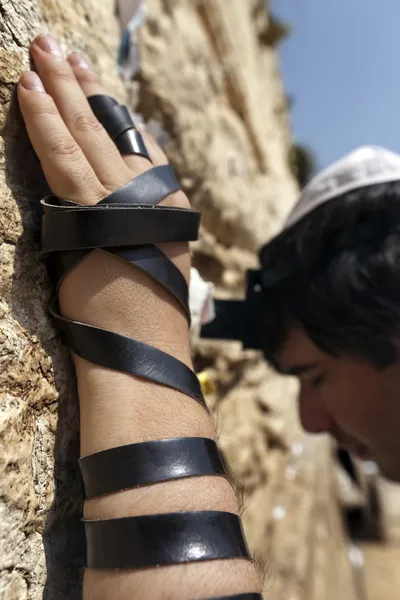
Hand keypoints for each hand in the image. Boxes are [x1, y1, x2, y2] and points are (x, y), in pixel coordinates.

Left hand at [18, 34, 190, 350]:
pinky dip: (43, 120)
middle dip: (80, 83)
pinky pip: (62, 156)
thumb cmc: (146, 317)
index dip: (109, 107)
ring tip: (40, 50)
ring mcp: (122, 198)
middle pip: (109, 127)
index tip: (89, 82)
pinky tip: (27, 90)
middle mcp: (150, 191)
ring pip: (84, 132)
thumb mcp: (151, 262)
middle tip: (58, 47)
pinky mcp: (92, 212)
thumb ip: (135, 226)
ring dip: (59, 88)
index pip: (136, 141)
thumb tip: (112, 209)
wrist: (145, 349)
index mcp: (168, 202)